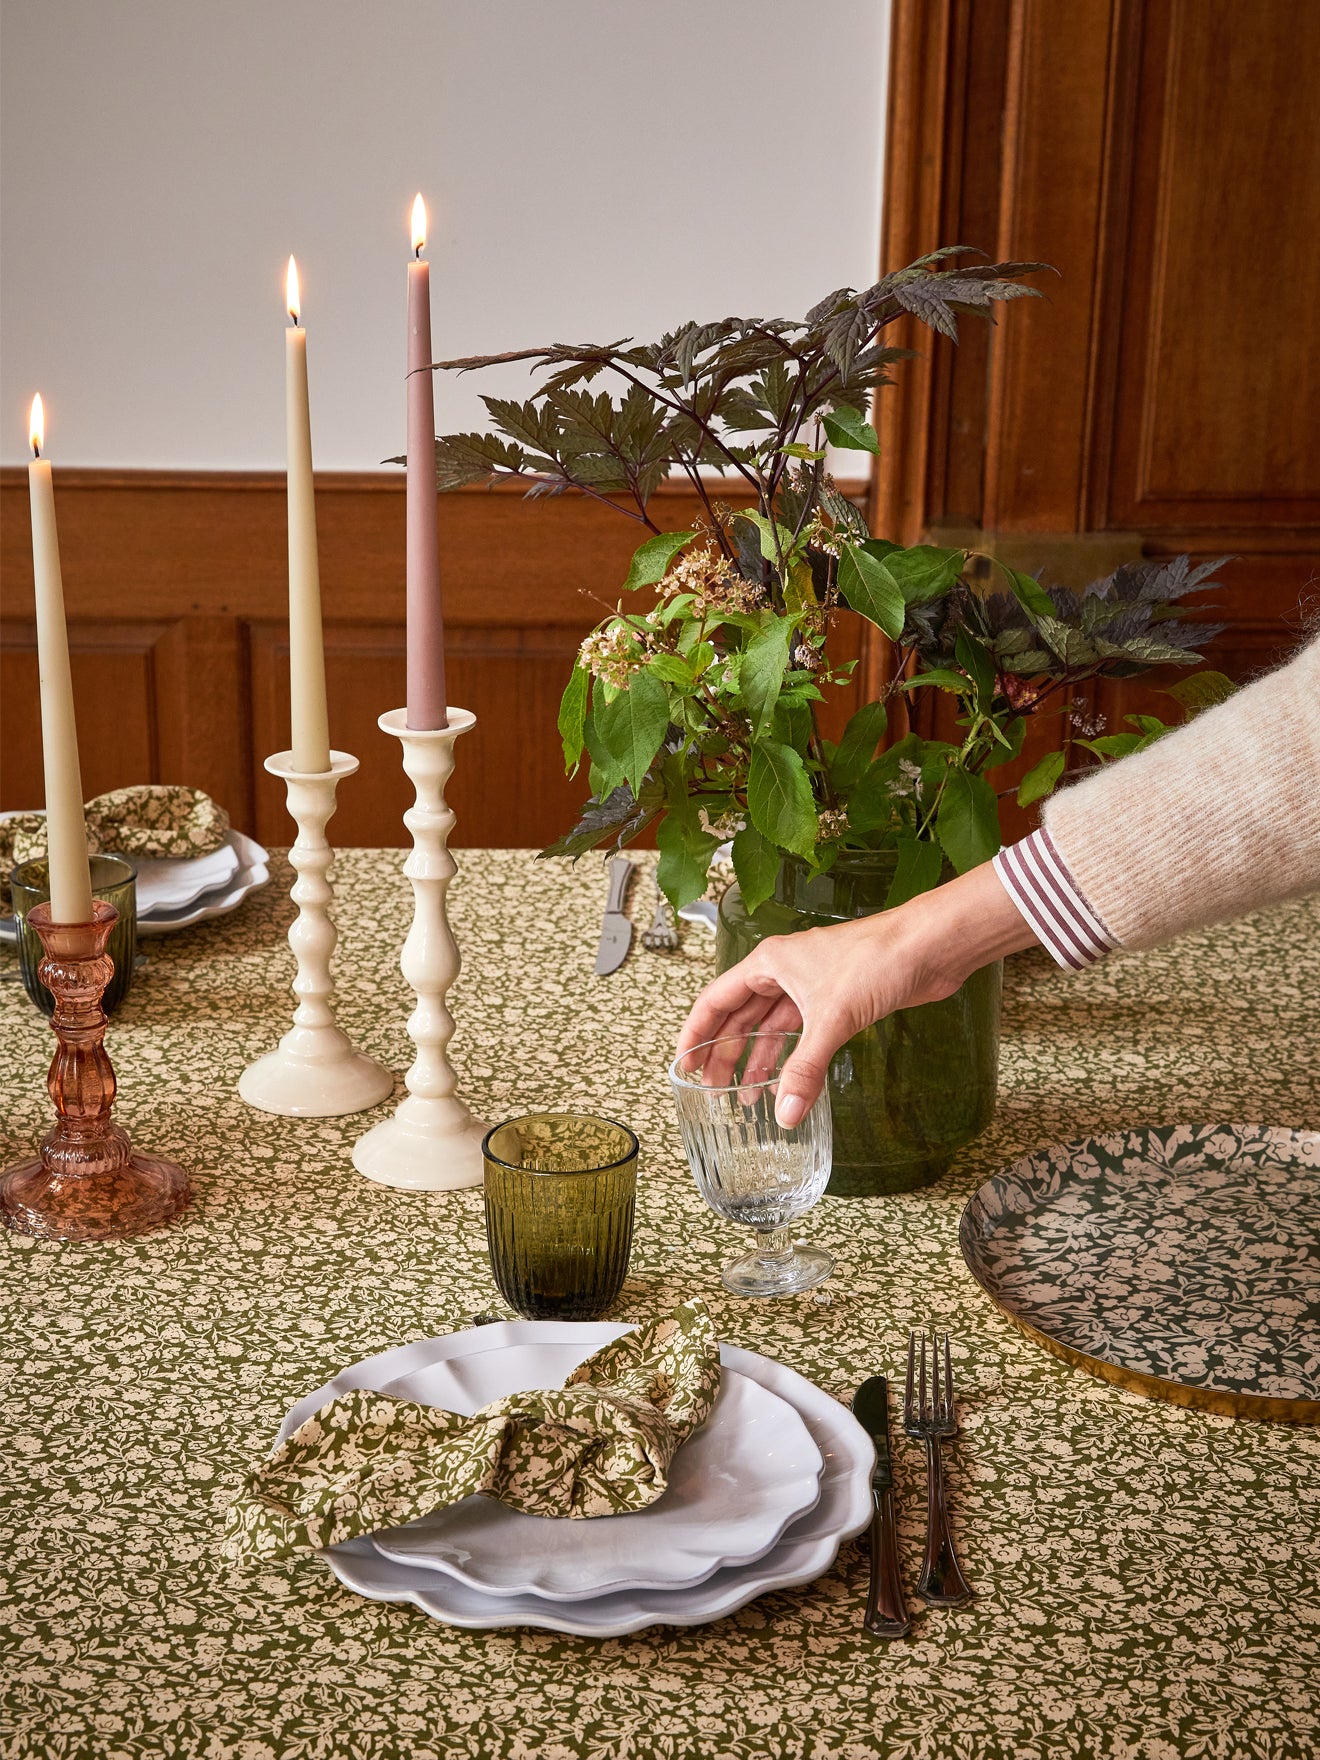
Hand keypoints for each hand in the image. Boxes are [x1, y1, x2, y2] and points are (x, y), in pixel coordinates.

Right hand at [676, 862, 1034, 1126]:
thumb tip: (786, 1113)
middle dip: (725, 1054)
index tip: (684, 1063)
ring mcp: (813, 986)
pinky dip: (793, 1058)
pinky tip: (789, 1082)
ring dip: (760, 1060)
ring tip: (748, 1098)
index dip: (696, 1033)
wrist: (929, 947)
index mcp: (770, 964)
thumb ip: (805, 1069)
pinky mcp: (840, 1000)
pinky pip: (803, 1033)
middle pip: (741, 1017)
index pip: (716, 1000)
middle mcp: (785, 972)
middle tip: (713, 1090)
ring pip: (773, 1027)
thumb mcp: (832, 1018)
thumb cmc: (878, 958)